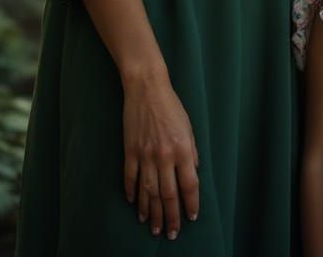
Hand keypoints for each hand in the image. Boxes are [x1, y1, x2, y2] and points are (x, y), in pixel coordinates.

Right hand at [122, 73, 199, 238]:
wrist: (147, 89)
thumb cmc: (171, 106)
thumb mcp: (189, 127)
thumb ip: (192, 152)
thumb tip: (193, 173)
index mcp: (183, 149)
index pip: (189, 185)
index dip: (191, 204)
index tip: (191, 217)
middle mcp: (165, 156)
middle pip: (168, 195)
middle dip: (170, 217)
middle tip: (170, 233)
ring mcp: (145, 155)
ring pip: (148, 192)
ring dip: (151, 212)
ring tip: (152, 227)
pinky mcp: (130, 152)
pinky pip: (130, 178)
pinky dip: (132, 194)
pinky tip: (135, 205)